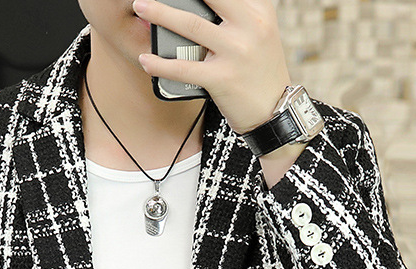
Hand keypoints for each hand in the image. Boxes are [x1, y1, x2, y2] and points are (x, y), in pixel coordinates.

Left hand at [132, 0, 291, 135]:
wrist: (274, 110)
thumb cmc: (261, 70)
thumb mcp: (261, 32)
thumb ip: (240, 13)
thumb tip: (205, 4)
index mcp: (259, 11)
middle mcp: (250, 27)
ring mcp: (235, 53)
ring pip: (191, 26)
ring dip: (160, 14)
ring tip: (140, 7)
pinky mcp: (222, 79)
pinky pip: (184, 69)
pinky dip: (160, 65)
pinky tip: (145, 60)